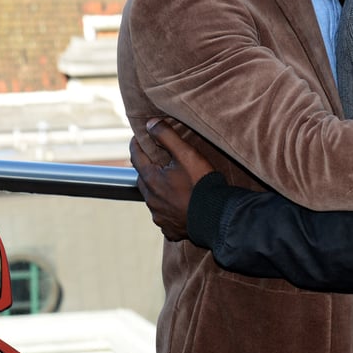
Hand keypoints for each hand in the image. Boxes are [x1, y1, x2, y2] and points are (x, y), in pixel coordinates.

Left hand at [129, 118, 215, 241]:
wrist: (216, 215)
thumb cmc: (201, 183)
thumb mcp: (186, 154)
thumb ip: (167, 136)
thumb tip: (150, 123)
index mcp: (151, 180)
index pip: (136, 157)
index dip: (137, 144)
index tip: (139, 136)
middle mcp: (151, 199)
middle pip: (143, 178)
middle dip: (148, 167)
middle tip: (158, 158)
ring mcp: (160, 216)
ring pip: (153, 198)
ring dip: (158, 189)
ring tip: (171, 182)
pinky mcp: (170, 228)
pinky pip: (164, 216)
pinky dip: (168, 208)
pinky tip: (179, 205)